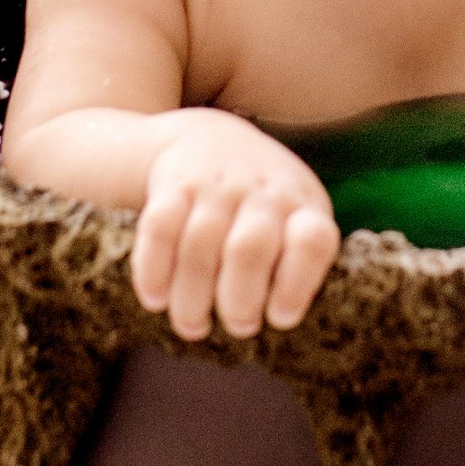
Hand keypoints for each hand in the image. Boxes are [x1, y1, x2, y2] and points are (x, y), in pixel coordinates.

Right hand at [130, 111, 342, 342]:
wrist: (210, 139)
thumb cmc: (263, 203)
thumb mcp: (295, 218)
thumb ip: (296, 263)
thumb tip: (279, 320)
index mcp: (301, 205)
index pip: (311, 240)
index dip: (296, 284)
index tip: (280, 318)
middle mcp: (261, 191)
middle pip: (249, 248)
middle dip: (239, 299)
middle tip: (237, 326)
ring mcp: (215, 184)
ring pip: (199, 244)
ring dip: (191, 297)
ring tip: (192, 326)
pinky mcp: (173, 184)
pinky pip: (158, 228)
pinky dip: (152, 270)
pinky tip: (154, 299)